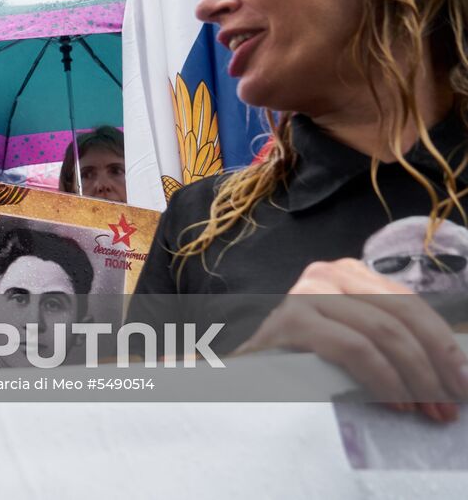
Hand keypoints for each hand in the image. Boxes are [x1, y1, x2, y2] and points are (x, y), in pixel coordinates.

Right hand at [237, 259, 467, 422]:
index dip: (443, 344)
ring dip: (415, 377)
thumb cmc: (299, 362)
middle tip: (451, 403)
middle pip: (403, 313)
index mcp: (347, 274)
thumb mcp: (349, 337)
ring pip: (384, 330)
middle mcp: (328, 274)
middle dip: (436, 362)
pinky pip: (355, 348)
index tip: (462, 382)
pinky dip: (384, 377)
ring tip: (426, 409)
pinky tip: (396, 401)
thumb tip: (446, 366)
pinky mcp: (294, 321)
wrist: (238, 378)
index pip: (410, 302)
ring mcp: (308, 293)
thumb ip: (385, 338)